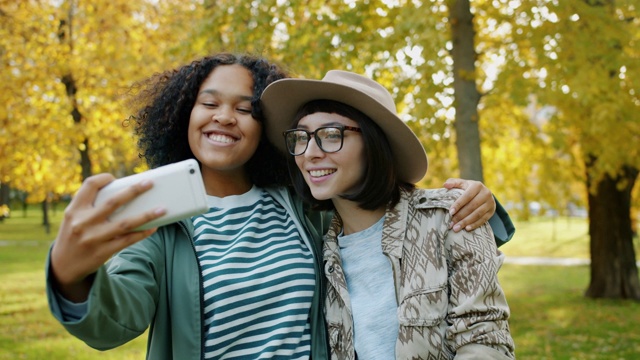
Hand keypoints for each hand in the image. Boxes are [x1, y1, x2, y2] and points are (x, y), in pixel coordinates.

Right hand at [50, 173, 165, 301]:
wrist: (62, 266)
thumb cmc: (74, 234)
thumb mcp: (74, 217)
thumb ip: (91, 205)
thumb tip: (125, 193)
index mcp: (75, 209)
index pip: (90, 185)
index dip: (105, 178)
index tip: (116, 178)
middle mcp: (83, 222)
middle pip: (113, 202)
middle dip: (134, 191)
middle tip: (150, 183)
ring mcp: (94, 238)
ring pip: (125, 223)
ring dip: (146, 215)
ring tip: (162, 209)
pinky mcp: (103, 252)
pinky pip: (128, 240)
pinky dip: (142, 233)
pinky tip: (154, 227)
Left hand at [443, 178, 495, 231]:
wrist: (483, 193)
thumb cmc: (468, 189)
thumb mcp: (462, 184)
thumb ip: (453, 183)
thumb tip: (445, 185)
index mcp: (477, 185)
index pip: (467, 196)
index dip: (458, 204)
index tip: (450, 212)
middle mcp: (486, 193)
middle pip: (472, 206)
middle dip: (461, 216)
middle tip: (451, 223)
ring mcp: (490, 203)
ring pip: (477, 214)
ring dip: (466, 222)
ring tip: (456, 228)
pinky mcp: (492, 211)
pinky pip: (483, 220)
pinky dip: (475, 225)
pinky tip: (467, 229)